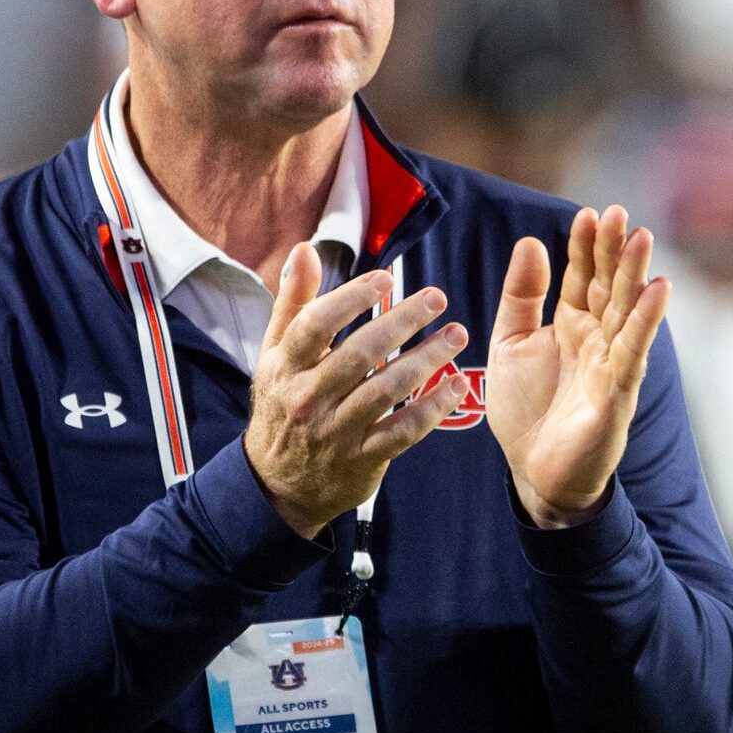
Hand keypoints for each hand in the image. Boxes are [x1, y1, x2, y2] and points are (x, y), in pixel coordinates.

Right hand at [246, 243, 468, 537]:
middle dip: (402, 321)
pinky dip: (433, 408)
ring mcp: (336, 431)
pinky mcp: (363, 458)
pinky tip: (458, 385)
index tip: (386, 278)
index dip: (352, 297)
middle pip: (360, 353)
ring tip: (456, 335)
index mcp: (285, 366)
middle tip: (437, 298)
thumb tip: (305, 250)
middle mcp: (309, 397)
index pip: (317, 324)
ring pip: (387, 389)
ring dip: (427, 359)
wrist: (277, 483)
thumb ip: (293, 302)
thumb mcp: (274, 354)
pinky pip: (404, 429)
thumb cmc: (282, 405)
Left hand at [487, 207, 670, 526]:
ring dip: (635, 275)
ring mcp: (611, 362)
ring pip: (627, 310)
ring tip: (642, 238)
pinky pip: (634, 349)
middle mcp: (596, 337)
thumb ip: (520, 296)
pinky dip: (645, 320)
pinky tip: (657, 289)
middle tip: (619, 213)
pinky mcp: (619, 390)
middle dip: (614, 250)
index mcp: (570, 323)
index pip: (582, 275)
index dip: (585, 246)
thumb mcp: (511, 343)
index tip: (589, 214)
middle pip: (609, 285)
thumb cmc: (526, 409)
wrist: (534, 471)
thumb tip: (530, 241)